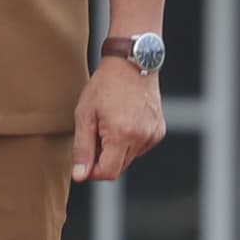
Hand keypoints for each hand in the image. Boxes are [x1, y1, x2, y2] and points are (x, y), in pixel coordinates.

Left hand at [71, 62, 163, 183]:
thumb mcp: (85, 115)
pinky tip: (124, 122)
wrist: (131, 64)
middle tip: (96, 134)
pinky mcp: (158, 131)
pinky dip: (130, 141)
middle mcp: (141, 137)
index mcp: (121, 134)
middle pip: (119, 168)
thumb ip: (83, 148)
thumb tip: (81, 175)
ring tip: (111, 124)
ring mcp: (152, 135)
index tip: (85, 159)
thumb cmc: (106, 85)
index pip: (108, 173)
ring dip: (117, 150)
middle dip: (104, 159)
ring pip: (130, 158)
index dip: (93, 171)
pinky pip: (140, 147)